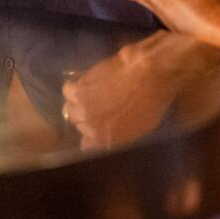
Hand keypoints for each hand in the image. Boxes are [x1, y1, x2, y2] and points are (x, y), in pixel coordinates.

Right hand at [60, 32, 189, 149]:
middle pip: (76, 123)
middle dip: (84, 116)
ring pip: (69, 107)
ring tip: (88, 93)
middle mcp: (88, 125)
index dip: (93, 131)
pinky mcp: (80, 86)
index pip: (86, 143)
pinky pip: (68, 90)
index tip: (99, 123)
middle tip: (96, 105)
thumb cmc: (151, 103)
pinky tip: (85, 82)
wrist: (149, 75)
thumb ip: (112, 138)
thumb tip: (89, 143)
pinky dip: (73, 87)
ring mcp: (82, 106)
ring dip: (76, 101)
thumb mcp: (137, 129)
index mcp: (103, 139)